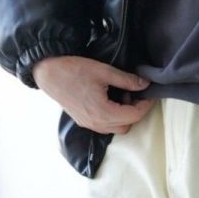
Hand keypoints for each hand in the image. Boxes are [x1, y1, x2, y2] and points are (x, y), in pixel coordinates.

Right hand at [31, 55, 154, 133]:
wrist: (48, 73)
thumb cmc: (75, 70)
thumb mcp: (104, 72)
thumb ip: (127, 80)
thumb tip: (144, 84)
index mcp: (104, 113)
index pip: (134, 115)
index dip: (146, 105)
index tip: (150, 93)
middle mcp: (96, 124)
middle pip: (127, 125)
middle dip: (135, 111)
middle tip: (134, 93)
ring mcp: (88, 124)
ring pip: (115, 128)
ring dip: (123, 114)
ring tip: (121, 94)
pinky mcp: (82, 121)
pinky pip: (104, 126)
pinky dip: (112, 116)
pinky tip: (109, 98)